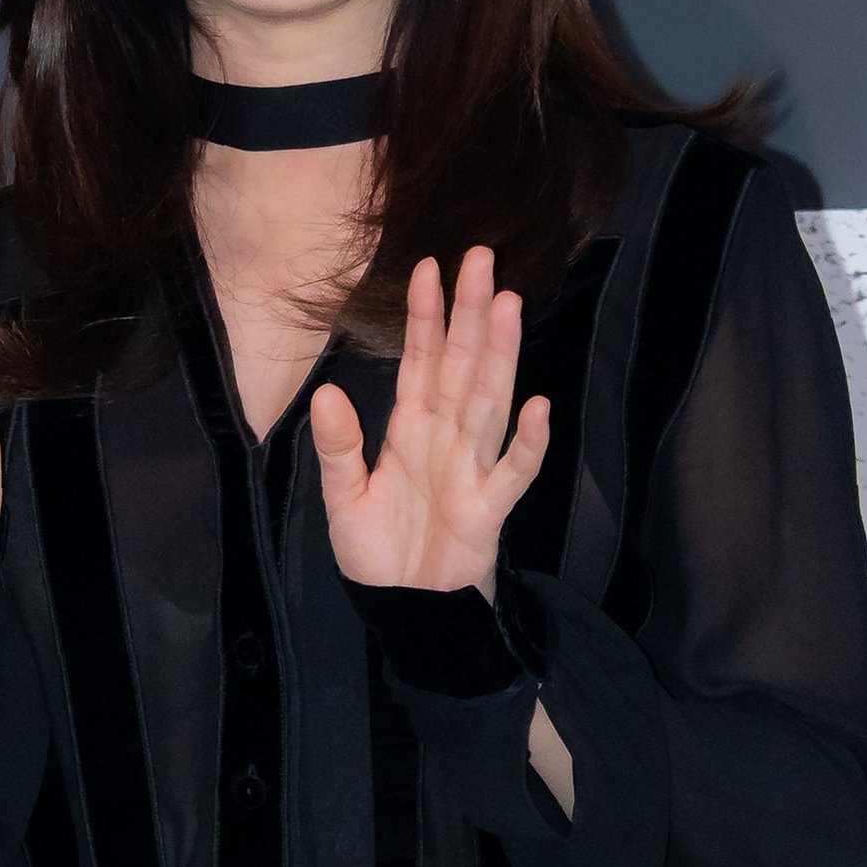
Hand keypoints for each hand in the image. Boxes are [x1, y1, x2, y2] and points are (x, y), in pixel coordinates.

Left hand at [309, 246, 548, 595]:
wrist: (405, 608)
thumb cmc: (378, 550)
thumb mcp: (343, 498)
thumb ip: (338, 447)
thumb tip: (326, 393)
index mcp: (410, 428)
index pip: (420, 360)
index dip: (425, 316)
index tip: (429, 267)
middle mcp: (446, 436)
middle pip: (461, 365)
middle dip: (469, 314)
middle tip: (482, 258)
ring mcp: (472, 468)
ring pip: (489, 400)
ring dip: (499, 355)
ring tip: (506, 306)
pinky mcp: (489, 508)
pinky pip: (512, 472)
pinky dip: (528, 443)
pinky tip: (540, 407)